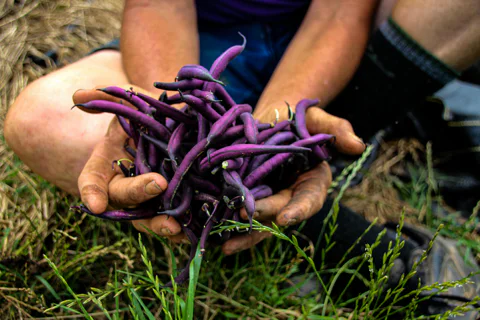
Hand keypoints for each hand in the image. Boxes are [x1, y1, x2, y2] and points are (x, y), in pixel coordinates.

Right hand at [73, 85, 184, 242]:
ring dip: (162, 225)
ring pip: (150, 218)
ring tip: (177, 230)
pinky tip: (199, 230)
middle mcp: (125, 186)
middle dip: (139, 197)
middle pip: (125, 201)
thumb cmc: (142, 114)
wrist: (171, 124)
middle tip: (157, 186)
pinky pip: (176, 219)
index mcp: (106, 165)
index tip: (95, 205)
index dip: (91, 192)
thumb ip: (104, 100)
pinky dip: (187, 226)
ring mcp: (149, 199)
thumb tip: (78, 98)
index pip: (92, 180)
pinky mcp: (172, 203)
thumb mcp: (125, 103)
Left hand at [221, 106, 364, 254]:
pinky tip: (211, 232)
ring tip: (224, 245)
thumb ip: (338, 130)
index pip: (309, 199)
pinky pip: (239, 210)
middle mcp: (291, 195)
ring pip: (258, 220)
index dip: (298, 210)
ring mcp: (269, 197)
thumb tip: (358, 146)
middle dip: (261, 217)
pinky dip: (226, 220)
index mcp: (312, 182)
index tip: (284, 218)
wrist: (276, 118)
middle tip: (241, 217)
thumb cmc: (302, 119)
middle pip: (278, 212)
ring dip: (242, 233)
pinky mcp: (249, 194)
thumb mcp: (319, 120)